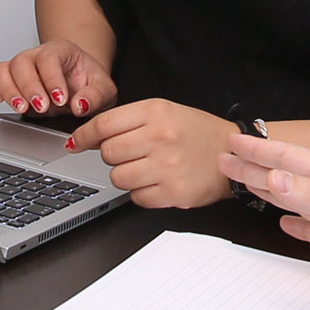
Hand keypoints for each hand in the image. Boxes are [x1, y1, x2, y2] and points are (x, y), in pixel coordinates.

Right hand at [0, 41, 115, 121]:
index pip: (49, 58)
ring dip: (8, 90)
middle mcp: (37, 56)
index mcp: (62, 51)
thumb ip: (96, 96)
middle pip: (22, 62)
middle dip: (29, 87)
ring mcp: (22, 67)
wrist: (81, 84)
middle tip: (41, 107)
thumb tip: (81, 105)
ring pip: (3, 69)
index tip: (60, 99)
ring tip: (22, 108)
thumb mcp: (104, 89)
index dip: (51, 79)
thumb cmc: (90, 84)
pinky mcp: (11, 80)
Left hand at [74, 99, 239, 208]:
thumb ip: (126, 121)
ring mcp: (167, 167)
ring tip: (146, 168)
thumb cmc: (197, 132)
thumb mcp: (164, 111)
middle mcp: (160, 138)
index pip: (104, 124)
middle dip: (113, 156)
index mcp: (156, 112)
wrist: (233, 153)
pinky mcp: (173, 193)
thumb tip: (86, 137)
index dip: (84, 135)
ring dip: (126, 175)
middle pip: (108, 153)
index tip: (77, 143)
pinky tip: (158, 181)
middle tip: (131, 154)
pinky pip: (136, 198)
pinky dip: (142, 193)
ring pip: (118, 178)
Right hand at [219, 134, 309, 309]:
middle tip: (227, 159)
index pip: (291, 159)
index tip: (235, 142)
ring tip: (247, 181)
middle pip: (288, 174)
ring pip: (296, 198)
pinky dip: (294, 225)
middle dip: (257, 165)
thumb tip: (274, 176)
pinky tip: (284, 223)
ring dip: (270, 188)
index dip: (261, 150)